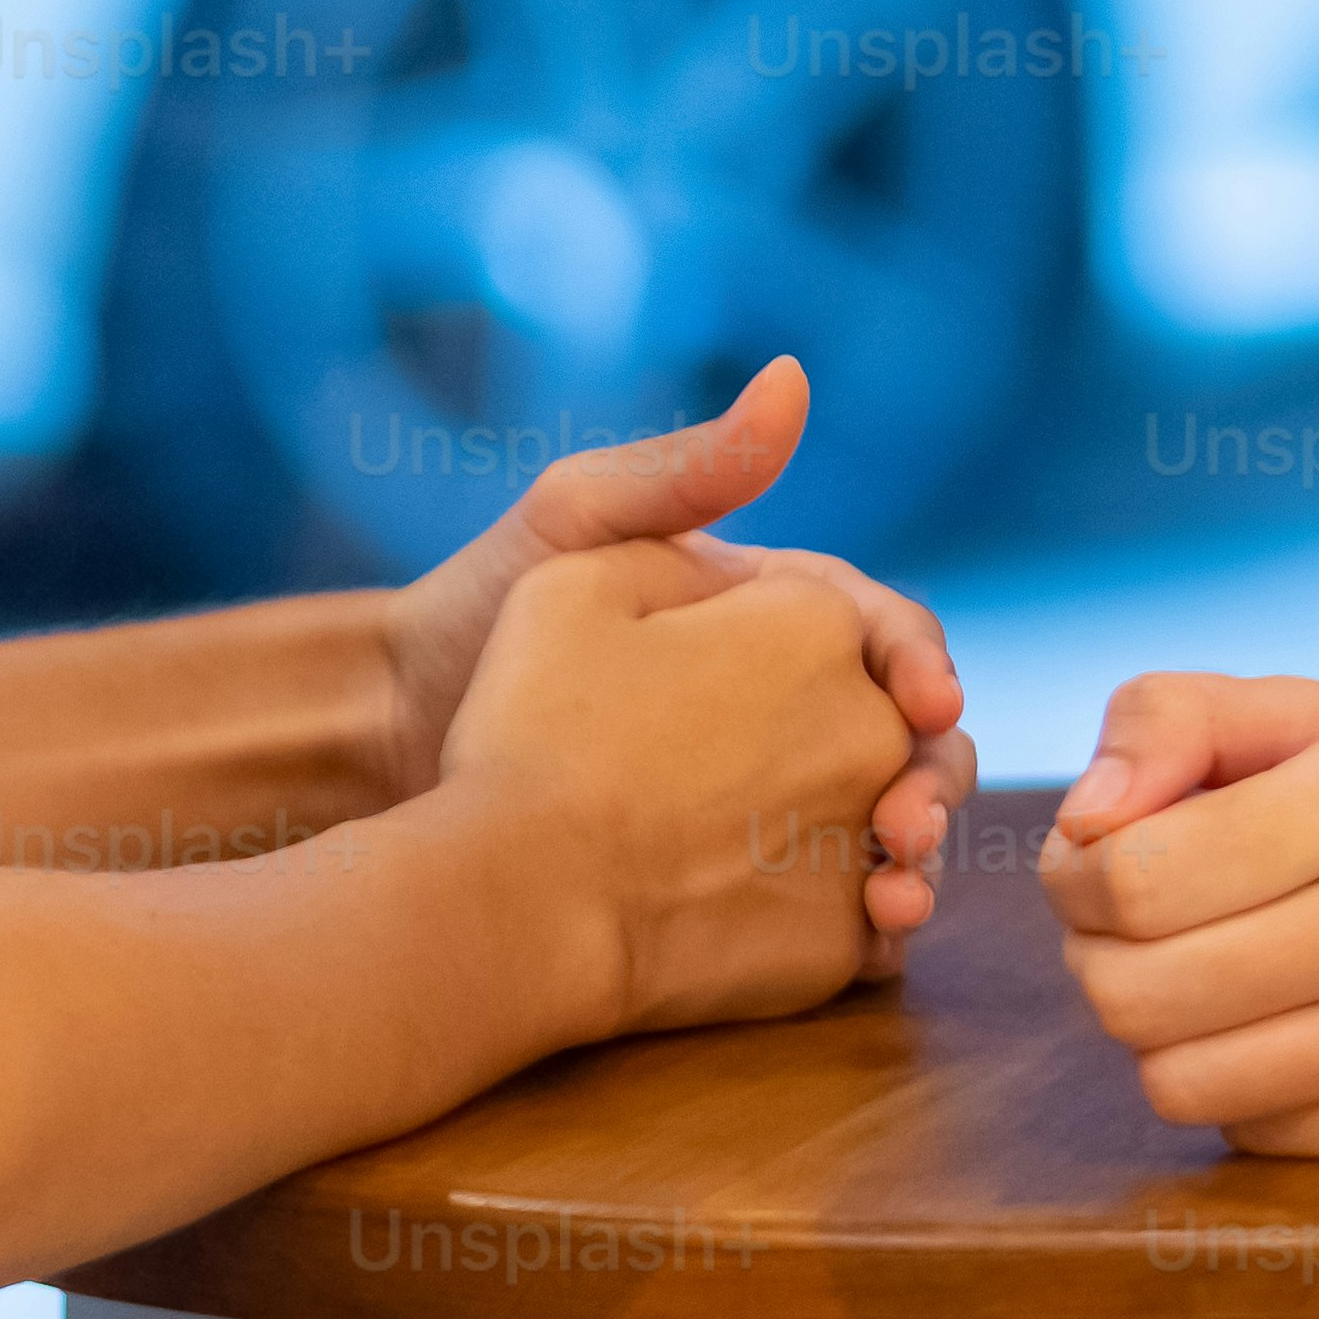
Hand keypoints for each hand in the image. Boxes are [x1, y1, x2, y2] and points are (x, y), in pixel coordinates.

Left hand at [374, 356, 969, 942]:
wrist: (386, 740)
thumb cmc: (473, 614)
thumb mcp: (575, 531)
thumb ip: (683, 471)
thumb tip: (796, 381)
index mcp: (768, 617)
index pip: (882, 631)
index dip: (919, 664)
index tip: (925, 701)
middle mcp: (781, 705)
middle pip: (902, 737)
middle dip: (933, 774)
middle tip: (916, 819)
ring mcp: (762, 796)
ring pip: (878, 819)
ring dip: (916, 854)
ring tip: (897, 889)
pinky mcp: (737, 879)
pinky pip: (828, 896)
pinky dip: (867, 918)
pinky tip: (872, 937)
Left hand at [1035, 678, 1318, 1154]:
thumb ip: (1173, 721)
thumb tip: (1082, 824)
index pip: (1133, 879)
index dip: (1074, 875)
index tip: (1095, 861)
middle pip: (1135, 996)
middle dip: (1098, 958)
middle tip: (1135, 927)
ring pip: (1183, 1085)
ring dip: (1161, 1034)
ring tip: (1203, 979)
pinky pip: (1261, 1136)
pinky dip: (1243, 1086)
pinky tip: (1291, 1027)